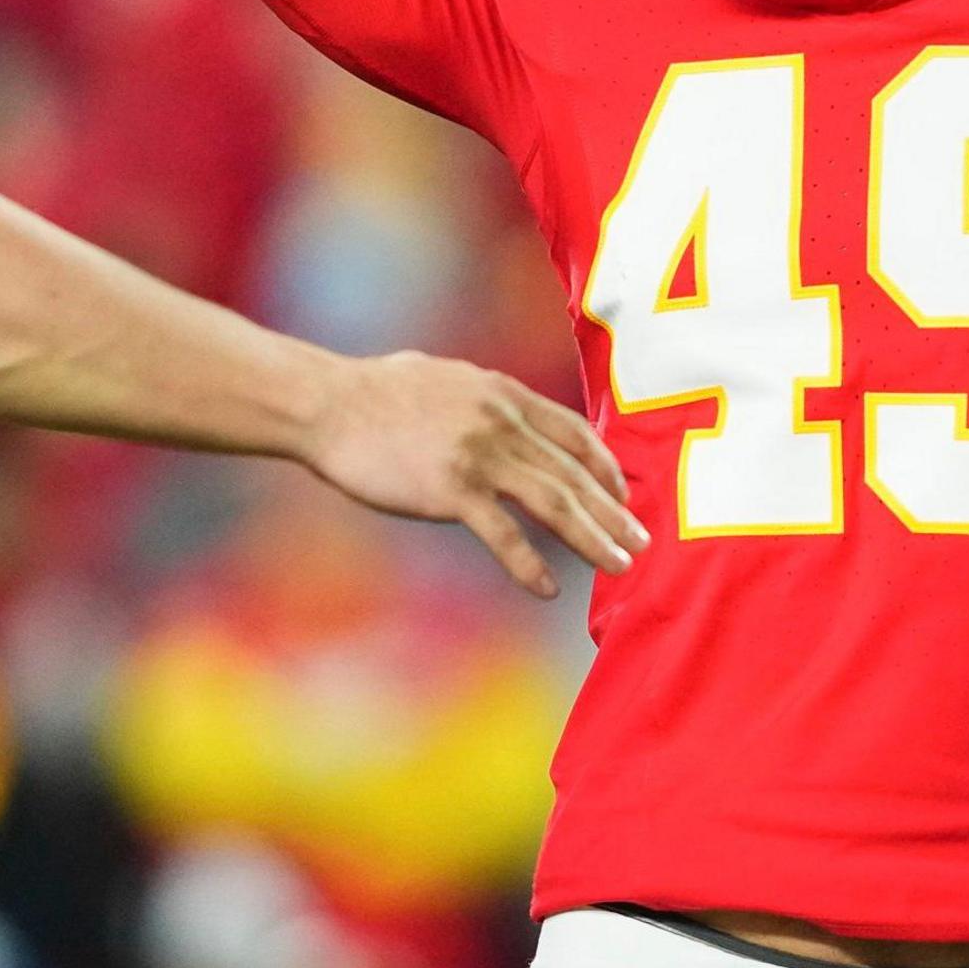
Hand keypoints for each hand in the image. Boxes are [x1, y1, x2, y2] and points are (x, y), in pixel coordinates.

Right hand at [300, 354, 646, 597]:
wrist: (327, 404)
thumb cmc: (377, 393)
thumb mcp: (448, 379)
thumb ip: (485, 400)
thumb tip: (505, 414)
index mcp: (504, 394)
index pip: (575, 432)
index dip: (606, 467)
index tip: (624, 495)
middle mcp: (503, 421)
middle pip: (574, 473)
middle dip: (613, 512)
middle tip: (641, 543)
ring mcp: (479, 454)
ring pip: (554, 502)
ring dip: (592, 539)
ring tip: (617, 567)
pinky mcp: (451, 488)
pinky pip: (503, 534)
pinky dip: (529, 564)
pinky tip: (547, 588)